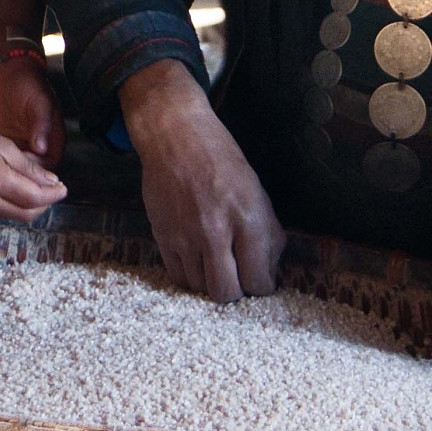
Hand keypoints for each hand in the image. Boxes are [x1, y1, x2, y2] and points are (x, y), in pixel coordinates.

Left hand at [0, 52, 63, 166]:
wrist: (10, 74)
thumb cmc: (30, 86)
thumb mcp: (39, 103)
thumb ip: (41, 125)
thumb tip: (41, 148)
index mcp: (51, 141)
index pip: (48, 168)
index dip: (36, 174)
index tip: (21, 172)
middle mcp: (37, 148)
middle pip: (31, 174)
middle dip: (19, 177)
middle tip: (3, 173)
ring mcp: (19, 145)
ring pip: (15, 170)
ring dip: (6, 173)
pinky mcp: (3, 142)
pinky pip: (1, 159)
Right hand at [0, 103, 66, 221]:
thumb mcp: (3, 146)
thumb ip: (29, 167)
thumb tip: (51, 182)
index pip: (36, 198)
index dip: (54, 195)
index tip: (63, 187)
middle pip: (28, 214)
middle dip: (44, 204)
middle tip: (51, 188)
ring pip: (14, 215)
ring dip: (28, 206)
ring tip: (33, 186)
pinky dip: (11, 204)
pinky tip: (12, 189)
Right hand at [120, 58, 283, 301]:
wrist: (175, 137)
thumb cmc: (222, 160)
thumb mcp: (258, 192)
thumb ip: (269, 235)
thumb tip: (269, 271)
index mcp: (248, 219)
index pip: (259, 282)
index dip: (262, 286)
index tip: (258, 277)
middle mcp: (216, 232)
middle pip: (226, 293)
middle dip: (236, 291)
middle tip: (237, 275)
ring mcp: (185, 235)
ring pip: (199, 287)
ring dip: (210, 281)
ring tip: (215, 262)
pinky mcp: (162, 235)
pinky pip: (177, 275)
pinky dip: (189, 274)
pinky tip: (196, 258)